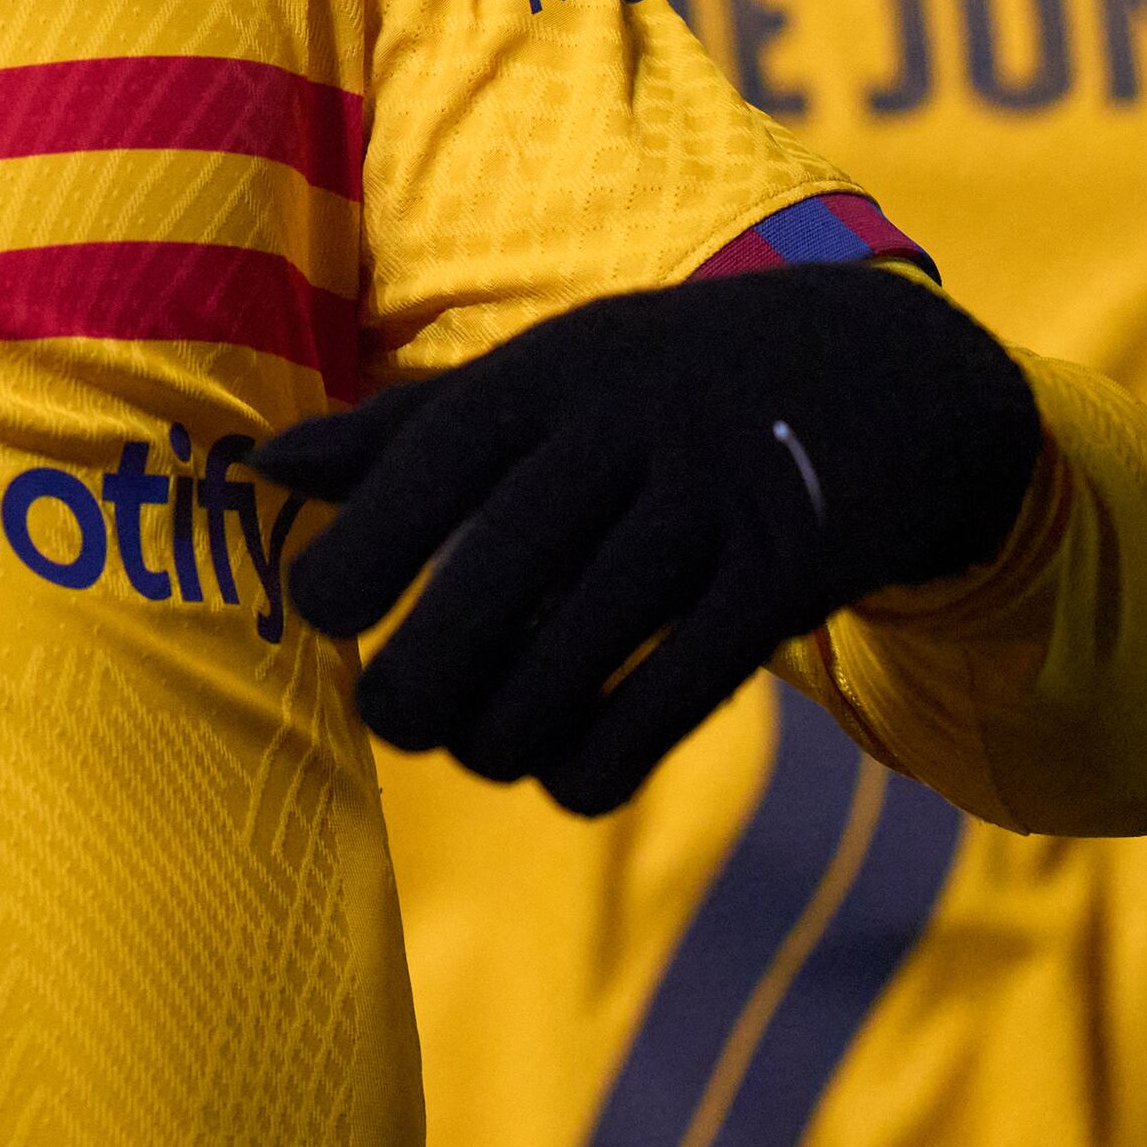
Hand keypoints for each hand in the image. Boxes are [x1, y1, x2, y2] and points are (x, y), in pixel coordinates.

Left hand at [257, 264, 1042, 815]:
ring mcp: (710, 508)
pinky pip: (663, 709)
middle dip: (418, 683)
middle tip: (394, 717)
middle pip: (490, 584)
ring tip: (484, 745)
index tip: (324, 615)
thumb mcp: (545, 373)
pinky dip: (595, 767)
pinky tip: (569, 773)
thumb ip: (406, 429)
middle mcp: (624, 433)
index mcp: (549, 377)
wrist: (882, 378)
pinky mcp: (781, 583)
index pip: (428, 465)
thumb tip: (263, 468)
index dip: (357, 554)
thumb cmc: (659, 387)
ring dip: (502, 739)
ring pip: (572, 664)